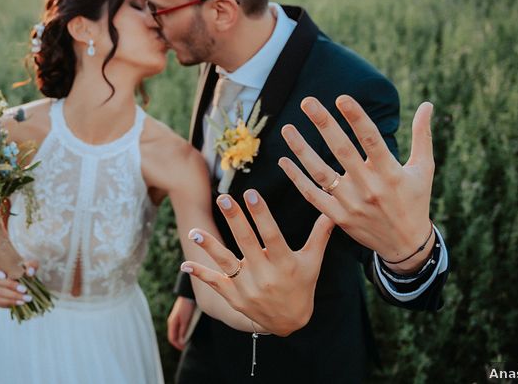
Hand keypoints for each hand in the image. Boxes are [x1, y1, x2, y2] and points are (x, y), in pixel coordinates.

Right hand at [0, 256, 39, 307]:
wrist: (23, 284)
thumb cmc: (24, 271)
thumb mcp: (30, 266)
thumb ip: (31, 266)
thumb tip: (30, 272)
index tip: (5, 275)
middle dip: (9, 285)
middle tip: (24, 289)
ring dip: (9, 296)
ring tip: (24, 298)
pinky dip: (5, 302)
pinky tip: (18, 303)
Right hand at [166, 296, 195, 349]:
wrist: (189, 295)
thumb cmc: (187, 306)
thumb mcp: (185, 320)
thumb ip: (183, 331)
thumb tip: (181, 341)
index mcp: (172, 323)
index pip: (172, 339)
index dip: (178, 345)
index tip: (185, 349)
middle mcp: (172, 322)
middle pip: (174, 336)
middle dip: (179, 343)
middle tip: (187, 346)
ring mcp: (175, 319)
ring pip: (176, 332)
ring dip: (182, 337)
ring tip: (189, 341)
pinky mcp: (179, 316)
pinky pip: (179, 327)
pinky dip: (183, 332)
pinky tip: (189, 332)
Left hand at [181, 189, 334, 335]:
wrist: (289, 324)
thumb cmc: (302, 287)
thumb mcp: (313, 263)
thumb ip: (319, 236)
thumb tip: (332, 212)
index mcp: (284, 264)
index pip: (271, 235)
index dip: (261, 214)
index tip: (251, 193)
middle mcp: (265, 275)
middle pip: (247, 243)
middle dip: (234, 220)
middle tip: (223, 198)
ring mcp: (247, 287)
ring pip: (227, 263)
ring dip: (210, 247)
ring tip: (194, 231)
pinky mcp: (234, 297)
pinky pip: (215, 283)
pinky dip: (200, 274)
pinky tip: (185, 265)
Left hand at [279, 95, 434, 273]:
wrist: (406, 246)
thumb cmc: (415, 200)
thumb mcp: (424, 169)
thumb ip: (422, 136)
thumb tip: (427, 104)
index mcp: (391, 172)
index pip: (371, 140)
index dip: (356, 118)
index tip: (341, 98)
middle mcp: (369, 187)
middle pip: (342, 151)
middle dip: (324, 125)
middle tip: (308, 102)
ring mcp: (351, 203)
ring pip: (321, 173)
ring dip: (302, 150)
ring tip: (287, 128)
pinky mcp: (338, 217)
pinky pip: (313, 195)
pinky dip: (297, 178)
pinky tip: (284, 160)